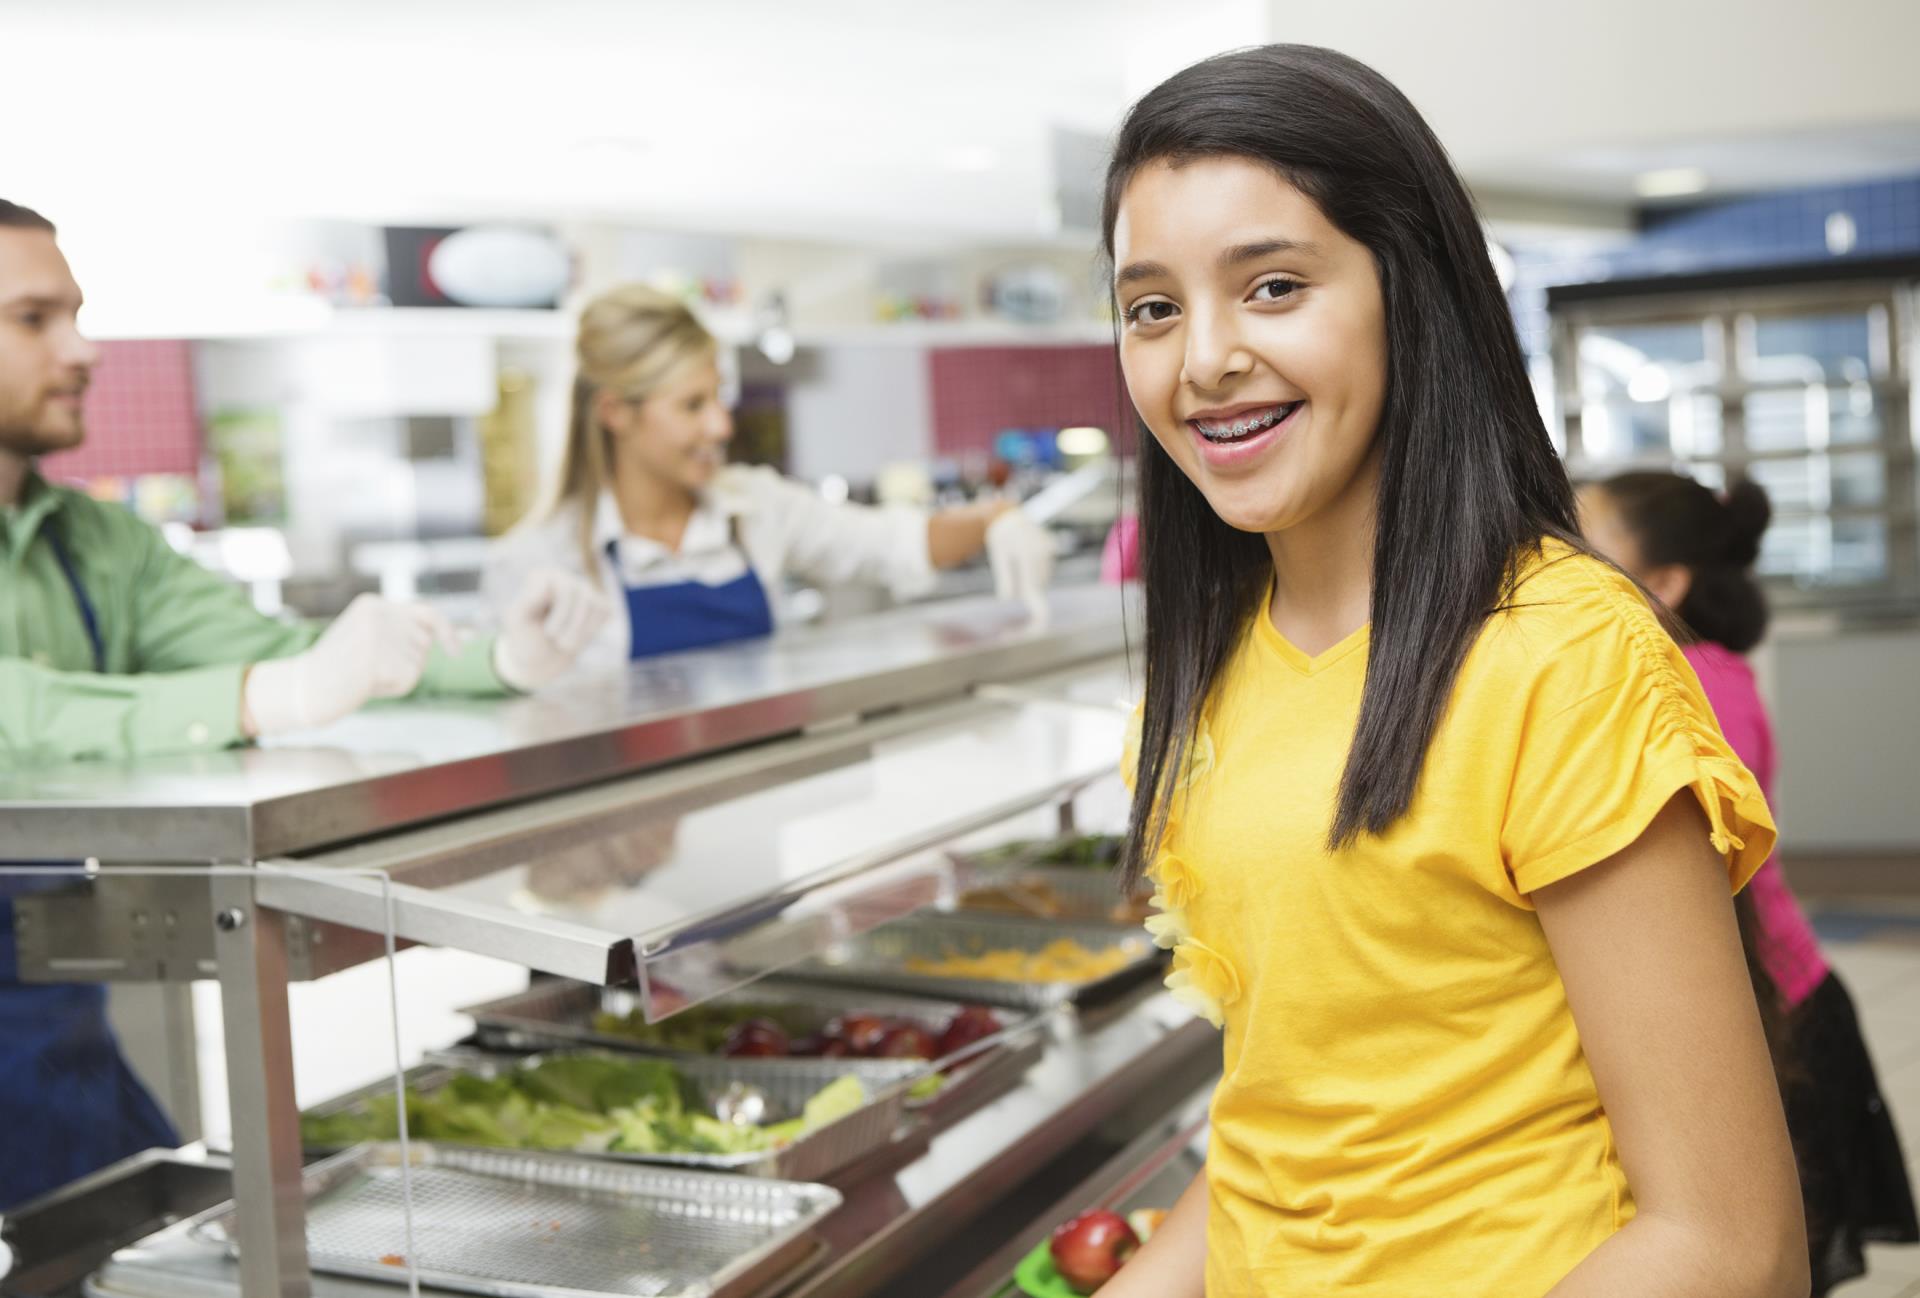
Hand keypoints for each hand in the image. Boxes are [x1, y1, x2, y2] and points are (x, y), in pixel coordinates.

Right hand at [243, 594, 455, 735]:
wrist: (304, 688)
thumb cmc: (339, 667)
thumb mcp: (367, 635)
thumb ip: (397, 629)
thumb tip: (439, 635)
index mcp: (373, 604)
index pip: (425, 613)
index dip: (446, 631)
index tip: (456, 651)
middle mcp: (377, 614)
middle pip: (423, 642)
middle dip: (408, 660)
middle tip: (371, 668)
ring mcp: (376, 636)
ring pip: (417, 663)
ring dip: (399, 676)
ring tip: (366, 675)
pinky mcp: (376, 660)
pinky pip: (408, 680)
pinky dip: (394, 689)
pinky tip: (367, 686)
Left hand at [493, 568, 612, 691]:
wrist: (540, 659)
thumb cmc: (526, 638)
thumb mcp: (517, 622)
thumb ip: (527, 601)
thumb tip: (547, 585)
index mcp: (542, 577)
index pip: (565, 588)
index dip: (562, 614)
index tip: (549, 633)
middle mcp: (564, 578)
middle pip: (583, 596)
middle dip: (573, 625)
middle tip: (560, 643)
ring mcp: (583, 589)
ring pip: (596, 604)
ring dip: (582, 632)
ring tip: (565, 645)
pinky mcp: (597, 603)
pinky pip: (606, 611)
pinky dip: (593, 629)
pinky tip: (579, 637)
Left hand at [986, 507, 1054, 626]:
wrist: (1006, 515)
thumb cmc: (1000, 537)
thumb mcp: (998, 557)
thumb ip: (1005, 578)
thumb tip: (1007, 599)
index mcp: (1028, 554)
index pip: (1032, 586)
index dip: (1034, 605)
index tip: (1040, 623)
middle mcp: (1043, 550)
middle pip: (1038, 583)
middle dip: (1026, 586)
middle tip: (1011, 567)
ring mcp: (1049, 547)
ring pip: (1043, 576)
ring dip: (1031, 577)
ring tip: (1017, 558)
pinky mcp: (1052, 545)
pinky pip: (1045, 567)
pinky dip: (1036, 568)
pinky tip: (1025, 555)